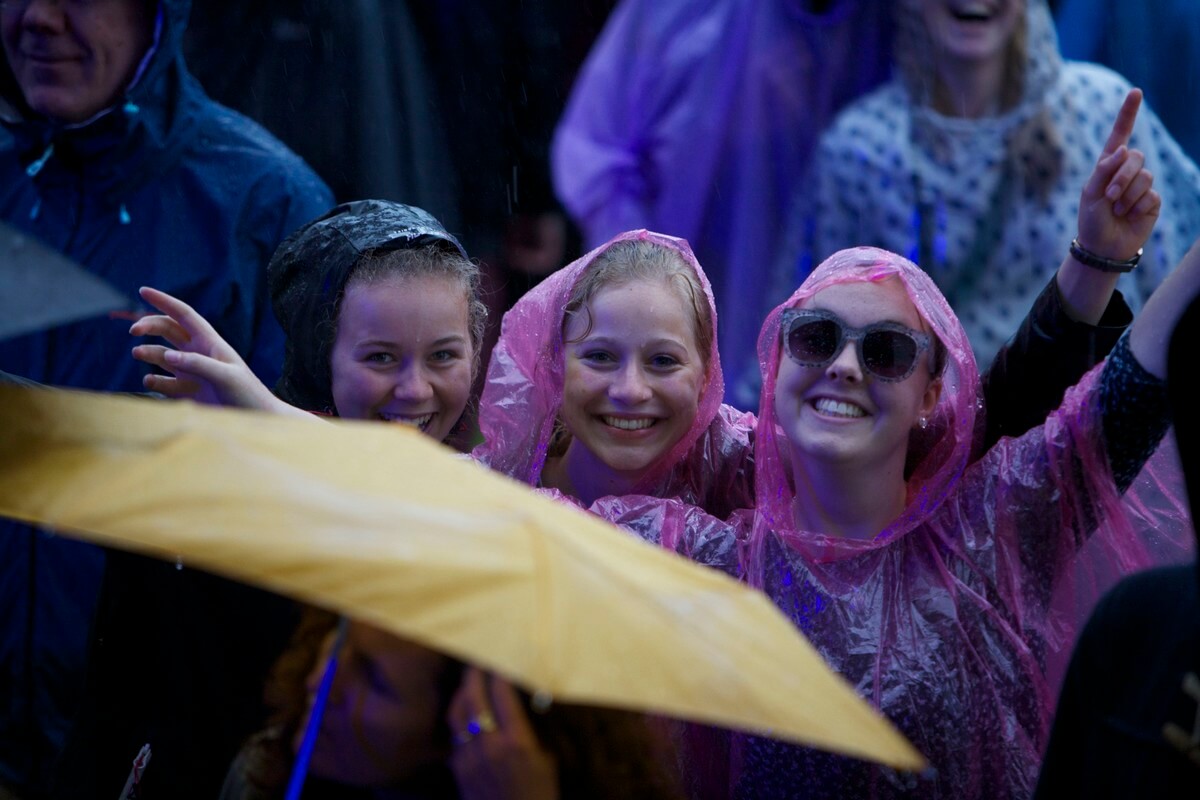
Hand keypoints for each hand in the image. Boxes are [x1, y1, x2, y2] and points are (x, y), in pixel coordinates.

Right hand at [130, 286, 277, 409]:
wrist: (257, 419)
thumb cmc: (247, 394)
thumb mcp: (226, 377)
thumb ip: (197, 365)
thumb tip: (167, 356)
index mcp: (210, 343)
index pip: (184, 315)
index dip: (164, 301)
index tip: (143, 290)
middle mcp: (199, 354)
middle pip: (168, 330)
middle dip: (149, 326)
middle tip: (133, 331)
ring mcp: (192, 372)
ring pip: (162, 356)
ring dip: (148, 352)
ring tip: (138, 354)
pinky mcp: (188, 392)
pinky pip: (164, 383)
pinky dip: (154, 380)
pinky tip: (150, 381)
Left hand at [449, 668, 557, 799]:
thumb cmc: (540, 794)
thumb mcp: (547, 760)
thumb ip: (533, 730)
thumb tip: (527, 701)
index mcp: (517, 742)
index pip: (502, 694)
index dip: (499, 673)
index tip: (501, 658)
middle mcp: (490, 746)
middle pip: (474, 697)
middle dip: (475, 674)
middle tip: (478, 659)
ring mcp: (470, 757)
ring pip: (457, 712)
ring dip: (462, 692)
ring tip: (468, 679)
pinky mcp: (458, 768)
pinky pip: (455, 734)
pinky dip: (460, 716)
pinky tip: (465, 710)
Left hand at [1076, 88, 1161, 260]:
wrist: (1102, 248)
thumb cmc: (1091, 220)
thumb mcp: (1090, 193)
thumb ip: (1104, 170)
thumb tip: (1124, 149)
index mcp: (1108, 166)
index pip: (1120, 135)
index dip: (1128, 114)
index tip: (1135, 92)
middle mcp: (1126, 172)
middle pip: (1135, 157)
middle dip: (1122, 176)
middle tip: (1110, 196)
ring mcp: (1141, 185)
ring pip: (1144, 175)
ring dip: (1127, 194)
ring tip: (1116, 209)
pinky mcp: (1152, 200)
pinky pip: (1150, 194)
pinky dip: (1136, 205)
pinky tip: (1128, 215)